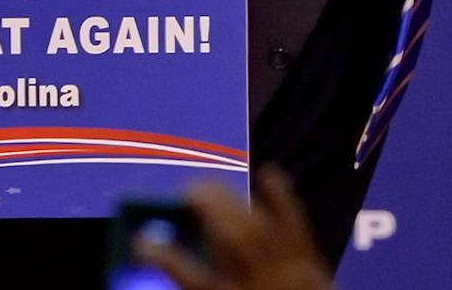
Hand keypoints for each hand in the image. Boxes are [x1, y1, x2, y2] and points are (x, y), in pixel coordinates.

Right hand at [137, 167, 335, 289]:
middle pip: (229, 240)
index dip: (159, 255)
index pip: (187, 276)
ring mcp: (288, 272)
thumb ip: (199, 284)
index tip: (140, 241)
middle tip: (184, 193)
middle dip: (203, 210)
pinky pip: (295, 221)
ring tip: (208, 188)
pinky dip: (279, 194)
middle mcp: (257, 284)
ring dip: (229, 200)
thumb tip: (165, 251)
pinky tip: (267, 172)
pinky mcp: (311, 261)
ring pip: (256, 226)